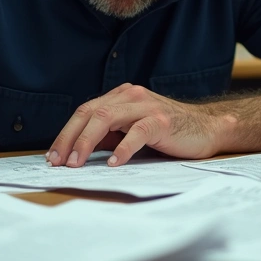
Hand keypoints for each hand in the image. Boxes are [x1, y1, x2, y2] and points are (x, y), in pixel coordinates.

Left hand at [46, 83, 230, 167]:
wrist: (207, 129)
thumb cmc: (168, 133)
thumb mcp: (131, 131)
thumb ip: (109, 135)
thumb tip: (77, 152)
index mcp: (121, 97)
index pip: (85, 111)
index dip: (66, 133)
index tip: (53, 156)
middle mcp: (130, 96)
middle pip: (90, 112)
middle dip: (70, 137)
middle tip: (58, 161)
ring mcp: (146, 106)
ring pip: (106, 117)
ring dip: (87, 141)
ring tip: (76, 162)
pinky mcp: (162, 121)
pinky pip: (137, 132)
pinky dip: (122, 149)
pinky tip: (112, 163)